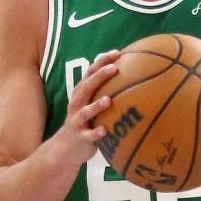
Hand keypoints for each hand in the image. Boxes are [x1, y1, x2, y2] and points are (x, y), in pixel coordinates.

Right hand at [53, 50, 118, 166]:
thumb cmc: (86, 122)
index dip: (101, 62)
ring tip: (109, 100)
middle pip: (86, 87)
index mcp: (81, 94)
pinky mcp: (80, 137)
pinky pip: (88, 135)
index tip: (117, 53)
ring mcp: (77, 121)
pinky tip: (104, 131)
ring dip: (96, 105)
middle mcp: (77, 104)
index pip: (90, 72)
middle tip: (114, 68)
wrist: (66, 148)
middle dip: (99, 77)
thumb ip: (106, 92)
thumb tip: (134, 78)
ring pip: (85, 111)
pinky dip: (95, 133)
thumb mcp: (92, 104)